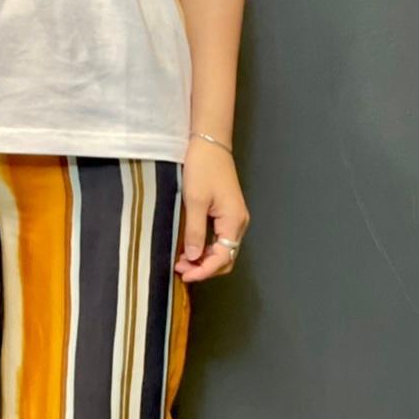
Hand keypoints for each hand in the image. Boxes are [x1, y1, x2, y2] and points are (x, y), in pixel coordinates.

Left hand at [174, 137, 249, 282]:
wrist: (210, 144)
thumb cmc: (202, 168)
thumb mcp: (195, 200)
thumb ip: (194, 231)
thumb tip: (193, 257)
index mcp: (233, 221)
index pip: (223, 258)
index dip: (204, 271)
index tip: (184, 275)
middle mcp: (238, 223)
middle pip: (226, 258)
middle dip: (204, 268)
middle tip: (180, 269)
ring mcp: (234, 218)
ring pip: (222, 250)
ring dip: (204, 260)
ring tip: (181, 261)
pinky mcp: (226, 214)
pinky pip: (219, 239)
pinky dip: (205, 249)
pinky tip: (189, 248)